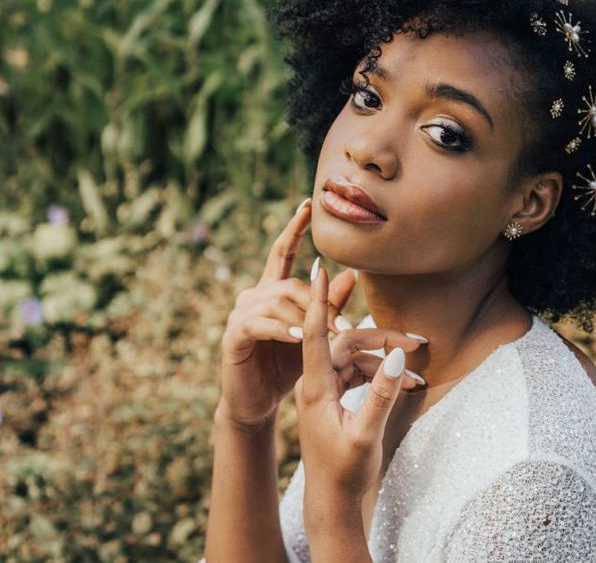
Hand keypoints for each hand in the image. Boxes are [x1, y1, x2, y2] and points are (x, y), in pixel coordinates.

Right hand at [216, 199, 356, 430]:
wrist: (256, 402)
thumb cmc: (285, 366)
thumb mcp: (311, 334)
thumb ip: (327, 306)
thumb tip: (351, 276)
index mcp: (271, 291)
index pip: (282, 251)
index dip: (294, 228)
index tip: (307, 204)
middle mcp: (253, 296)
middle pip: (289, 283)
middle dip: (319, 300)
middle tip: (346, 324)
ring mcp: (240, 314)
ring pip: (277, 300)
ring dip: (305, 316)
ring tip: (327, 334)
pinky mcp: (233, 336)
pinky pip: (259, 324)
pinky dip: (281, 329)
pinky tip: (298, 336)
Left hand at [294, 256, 418, 507]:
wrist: (331, 502)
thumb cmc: (345, 472)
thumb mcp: (366, 434)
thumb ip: (382, 394)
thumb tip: (396, 356)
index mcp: (315, 387)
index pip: (312, 332)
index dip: (316, 298)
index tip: (316, 266)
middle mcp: (317, 382)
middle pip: (349, 343)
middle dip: (383, 338)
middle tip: (419, 341)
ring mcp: (326, 389)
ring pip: (357, 357)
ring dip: (387, 359)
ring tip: (420, 367)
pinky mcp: (335, 396)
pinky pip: (360, 373)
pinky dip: (383, 375)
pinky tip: (409, 383)